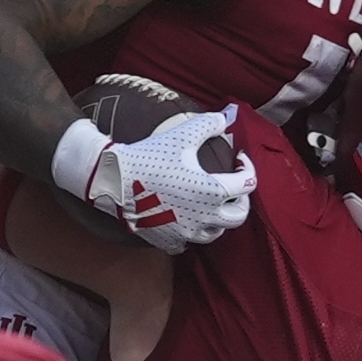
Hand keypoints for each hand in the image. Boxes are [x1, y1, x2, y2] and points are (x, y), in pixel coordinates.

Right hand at [51, 109, 255, 254]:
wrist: (114, 180)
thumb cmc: (149, 156)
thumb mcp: (182, 134)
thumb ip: (210, 124)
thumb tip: (228, 116)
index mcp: (213, 191)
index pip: (248, 183)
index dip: (247, 167)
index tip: (238, 160)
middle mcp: (204, 217)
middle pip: (239, 216)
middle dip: (240, 201)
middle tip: (232, 188)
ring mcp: (186, 233)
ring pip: (215, 233)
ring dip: (218, 219)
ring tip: (209, 204)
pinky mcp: (169, 241)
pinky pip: (187, 243)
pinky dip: (190, 232)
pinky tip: (185, 219)